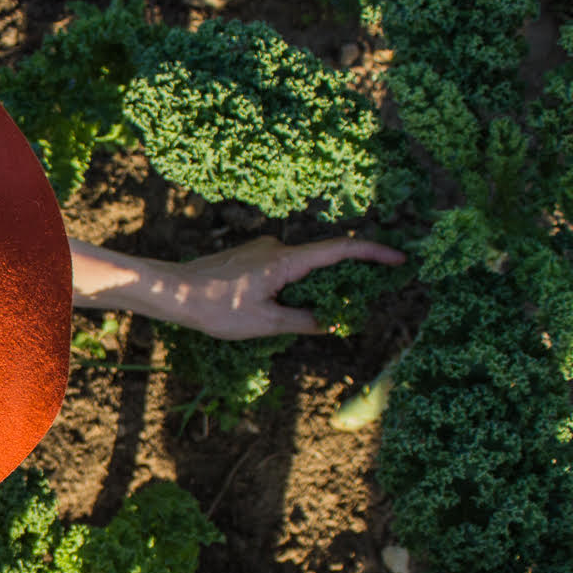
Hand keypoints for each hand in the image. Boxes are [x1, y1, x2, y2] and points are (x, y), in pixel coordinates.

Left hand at [171, 235, 406, 339]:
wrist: (173, 292)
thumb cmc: (215, 308)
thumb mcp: (265, 323)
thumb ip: (304, 322)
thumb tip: (333, 323)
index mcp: (286, 260)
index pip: (340, 250)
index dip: (374, 253)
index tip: (400, 259)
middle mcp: (277, 248)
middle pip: (324, 258)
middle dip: (347, 276)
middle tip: (365, 297)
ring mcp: (262, 250)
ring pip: (302, 267)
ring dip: (316, 286)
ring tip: (319, 313)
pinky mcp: (250, 258)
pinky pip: (284, 269)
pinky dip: (296, 285)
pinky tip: (285, 308)